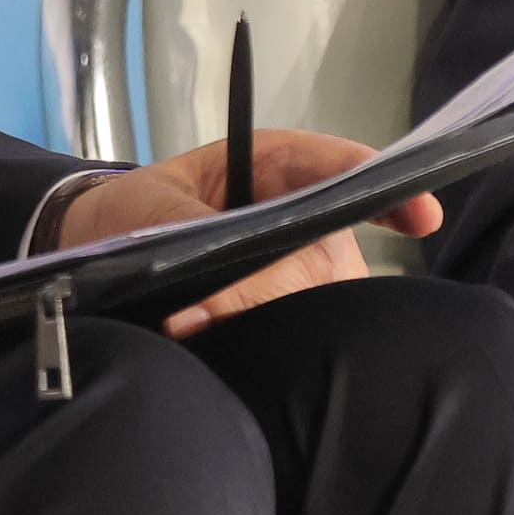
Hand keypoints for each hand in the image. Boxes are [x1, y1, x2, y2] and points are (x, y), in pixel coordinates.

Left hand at [57, 131, 445, 337]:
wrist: (92, 253)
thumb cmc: (127, 214)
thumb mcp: (156, 213)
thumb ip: (203, 239)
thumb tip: (250, 291)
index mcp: (272, 166)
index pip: (338, 168)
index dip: (383, 188)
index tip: (420, 215)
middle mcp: (300, 215)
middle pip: (335, 249)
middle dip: (291, 280)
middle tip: (218, 307)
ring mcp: (300, 269)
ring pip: (328, 297)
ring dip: (275, 315)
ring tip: (199, 324)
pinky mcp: (288, 313)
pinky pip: (310, 331)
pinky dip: (277, 343)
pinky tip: (234, 348)